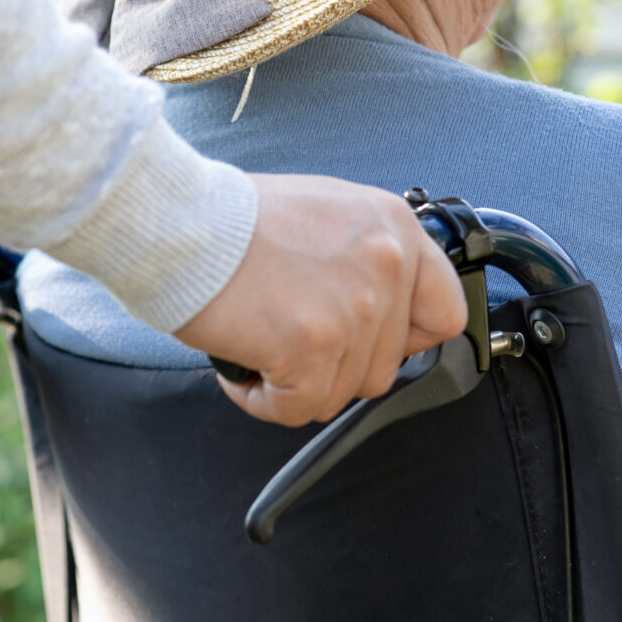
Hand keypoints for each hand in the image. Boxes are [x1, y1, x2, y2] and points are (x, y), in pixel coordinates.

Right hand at [174, 174, 468, 425]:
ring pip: (340, 393)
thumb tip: (375, 305)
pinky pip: (299, 409)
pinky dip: (264, 400)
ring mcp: (354, 310)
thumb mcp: (325, 212)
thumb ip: (363, 257)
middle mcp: (386, 266)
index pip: (443, 313)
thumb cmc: (231, 217)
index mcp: (394, 228)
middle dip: (334, 366)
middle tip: (289, 340)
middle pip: (384, 367)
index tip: (367, 340)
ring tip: (258, 345)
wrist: (178, 221)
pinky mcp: (312, 348)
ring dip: (296, 383)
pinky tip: (242, 363)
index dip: (404, 340)